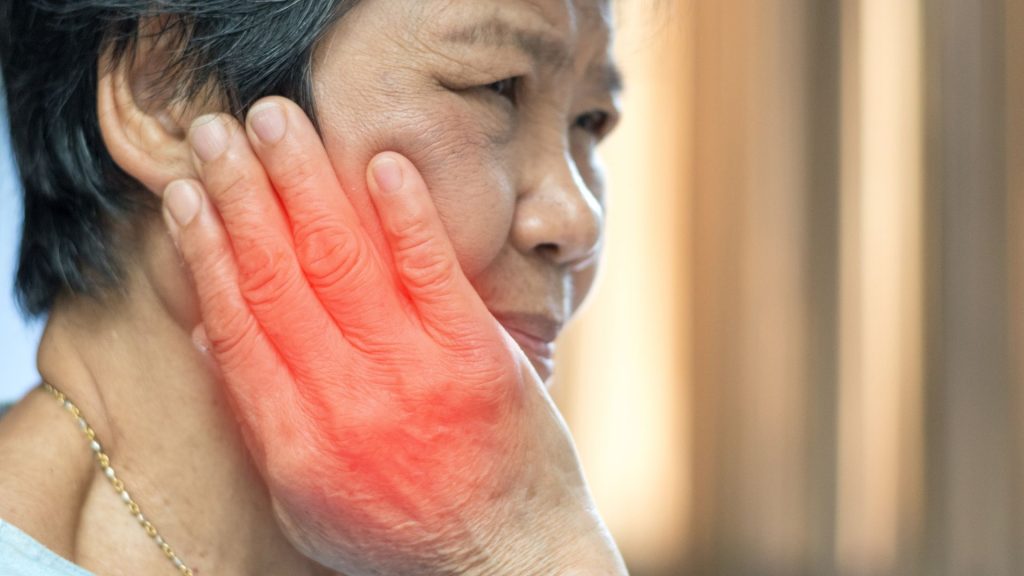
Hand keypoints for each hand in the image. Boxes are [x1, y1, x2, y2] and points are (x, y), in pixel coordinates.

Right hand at [161, 97, 625, 574]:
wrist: (506, 559)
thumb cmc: (399, 530)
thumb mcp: (304, 498)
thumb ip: (257, 418)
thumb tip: (210, 335)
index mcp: (294, 436)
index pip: (237, 321)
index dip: (205, 250)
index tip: (185, 194)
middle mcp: (345, 399)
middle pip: (278, 275)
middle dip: (242, 194)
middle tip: (214, 130)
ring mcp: (414, 373)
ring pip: (343, 258)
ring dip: (303, 181)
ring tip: (274, 119)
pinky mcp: (476, 356)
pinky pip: (432, 270)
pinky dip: (404, 212)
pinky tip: (381, 161)